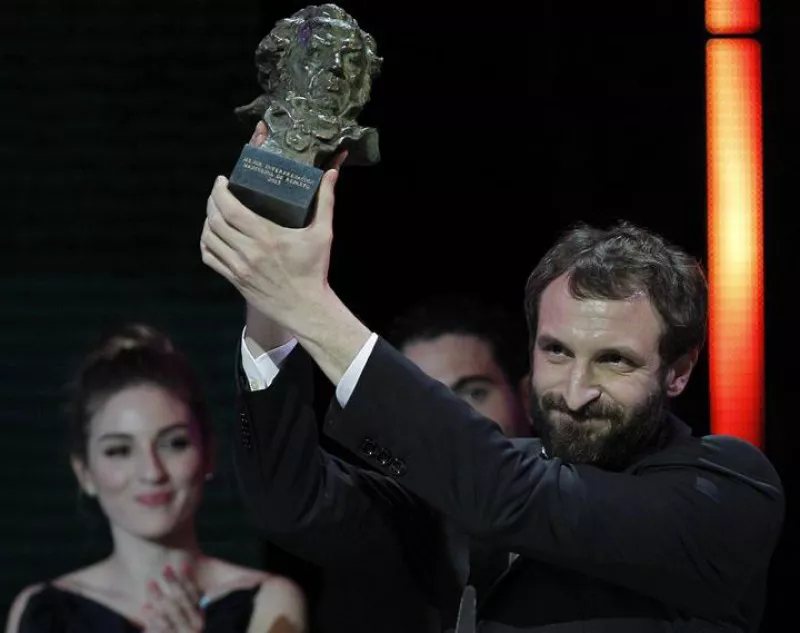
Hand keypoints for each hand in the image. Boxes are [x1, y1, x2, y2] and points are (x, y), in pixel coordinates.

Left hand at [141, 564, 203, 632]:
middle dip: (173, 582)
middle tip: (165, 568)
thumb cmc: (180, 631)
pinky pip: (161, 626)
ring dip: (159, 595)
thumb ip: (187, 601)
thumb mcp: (187, 617)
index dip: (188, 579)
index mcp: (200, 616)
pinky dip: (152, 617)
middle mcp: (194, 625)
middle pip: (182, 599)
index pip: (195, 593)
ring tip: (150, 582)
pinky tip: (145, 608)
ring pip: (170, 611)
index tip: (183, 564)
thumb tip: (183, 572)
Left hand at [200, 122, 346, 330]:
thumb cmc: (314, 270)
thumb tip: (331, 173)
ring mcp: (238, 267)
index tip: (222, 181)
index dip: (219, 191)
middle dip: (212, 201)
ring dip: (207, 221)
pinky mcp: (235, 280)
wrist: (306, 307)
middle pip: (215, 220)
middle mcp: (248, 251)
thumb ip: (325, 201)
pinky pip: (210, 258)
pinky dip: (206, 243)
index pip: (230, 208)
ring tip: (214, 212)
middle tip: (218, 193)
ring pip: (208, 238)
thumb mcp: (323, 234)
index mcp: (266, 236)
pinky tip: (212, 236)